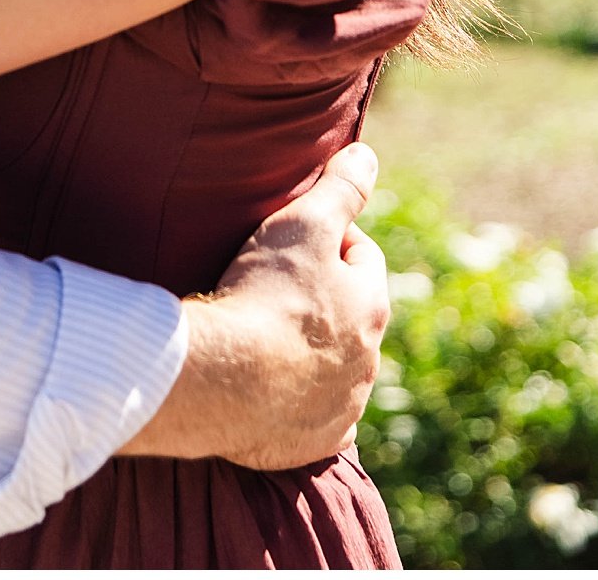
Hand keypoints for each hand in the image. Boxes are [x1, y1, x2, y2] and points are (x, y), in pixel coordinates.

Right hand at [121, 143, 389, 468]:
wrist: (225, 382)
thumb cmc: (266, 295)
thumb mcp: (303, 223)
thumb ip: (340, 188)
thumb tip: (367, 155)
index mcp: (372, 305)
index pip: (361, 254)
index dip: (327, 237)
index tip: (289, 238)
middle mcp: (369, 360)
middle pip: (349, 313)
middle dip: (320, 296)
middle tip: (270, 283)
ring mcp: (344, 405)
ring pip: (334, 365)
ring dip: (308, 348)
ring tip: (261, 333)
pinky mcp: (313, 441)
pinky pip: (314, 415)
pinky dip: (297, 399)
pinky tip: (269, 386)